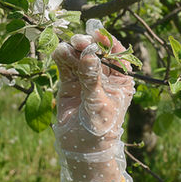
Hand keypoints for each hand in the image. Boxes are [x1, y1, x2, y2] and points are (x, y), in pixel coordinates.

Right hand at [53, 34, 135, 154]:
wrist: (82, 148)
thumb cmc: (99, 128)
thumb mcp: (98, 103)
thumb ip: (92, 78)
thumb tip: (89, 53)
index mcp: (121, 80)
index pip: (117, 55)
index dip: (108, 42)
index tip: (97, 33)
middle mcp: (105, 76)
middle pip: (96, 52)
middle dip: (87, 44)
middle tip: (78, 41)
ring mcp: (86, 78)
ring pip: (79, 56)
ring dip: (73, 49)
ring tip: (66, 49)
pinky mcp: (70, 82)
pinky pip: (66, 64)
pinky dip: (62, 56)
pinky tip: (59, 53)